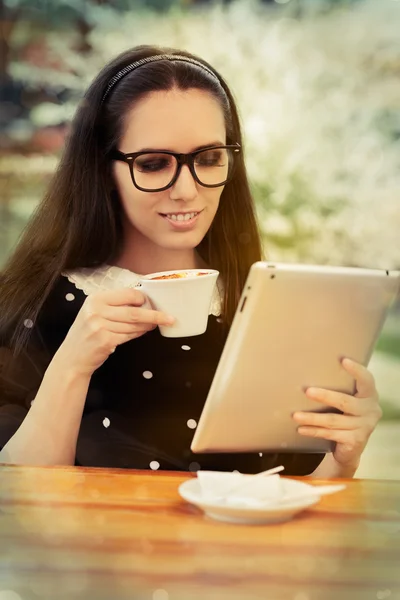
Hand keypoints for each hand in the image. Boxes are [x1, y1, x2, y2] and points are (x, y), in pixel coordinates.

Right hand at [57, 288, 173, 376]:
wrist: (72, 358)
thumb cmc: (87, 334)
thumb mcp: (95, 313)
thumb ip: (115, 306)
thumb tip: (144, 302)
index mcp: (96, 299)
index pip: (128, 293)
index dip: (144, 299)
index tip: (154, 303)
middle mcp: (96, 310)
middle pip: (134, 311)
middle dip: (155, 315)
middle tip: (169, 318)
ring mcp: (99, 326)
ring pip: (134, 325)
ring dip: (148, 326)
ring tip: (155, 325)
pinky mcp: (105, 341)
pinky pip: (130, 335)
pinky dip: (139, 334)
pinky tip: (143, 333)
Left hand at [293, 359, 381, 470]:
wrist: (352, 445)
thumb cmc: (346, 414)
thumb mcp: (348, 399)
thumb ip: (340, 387)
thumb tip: (308, 371)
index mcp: (369, 395)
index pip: (366, 380)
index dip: (357, 370)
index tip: (343, 360)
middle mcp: (371, 410)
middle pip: (345, 402)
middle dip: (325, 396)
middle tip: (307, 391)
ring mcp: (364, 427)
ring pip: (333, 420)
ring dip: (312, 418)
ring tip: (295, 415)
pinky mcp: (355, 441)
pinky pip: (330, 434)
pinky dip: (314, 431)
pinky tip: (301, 429)